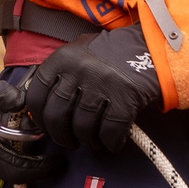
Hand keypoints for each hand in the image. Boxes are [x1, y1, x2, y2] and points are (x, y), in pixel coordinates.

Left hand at [26, 25, 165, 154]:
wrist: (152, 45)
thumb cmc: (112, 54)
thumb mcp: (80, 53)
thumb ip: (59, 76)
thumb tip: (41, 109)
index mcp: (63, 58)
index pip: (36, 97)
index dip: (39, 118)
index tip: (47, 126)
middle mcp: (79, 70)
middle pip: (56, 116)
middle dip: (61, 136)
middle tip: (69, 140)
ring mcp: (102, 84)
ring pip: (82, 127)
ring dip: (87, 141)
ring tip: (93, 140)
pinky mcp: (125, 98)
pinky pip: (109, 132)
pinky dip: (110, 143)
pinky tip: (112, 141)